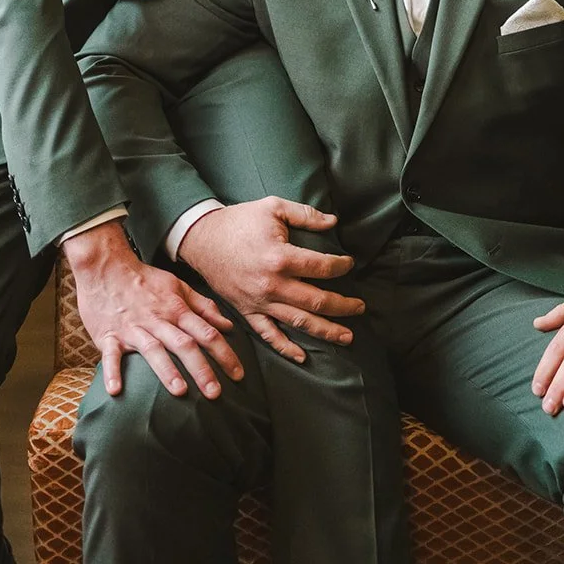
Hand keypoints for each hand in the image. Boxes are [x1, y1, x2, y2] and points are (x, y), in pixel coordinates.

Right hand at [62, 220, 241, 398]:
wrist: (106, 267)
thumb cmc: (145, 280)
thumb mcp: (178, 286)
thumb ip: (203, 307)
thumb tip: (228, 326)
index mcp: (176, 310)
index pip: (206, 333)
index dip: (224, 353)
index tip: (238, 374)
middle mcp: (158, 320)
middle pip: (184, 344)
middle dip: (201, 369)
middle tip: (215, 394)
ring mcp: (133, 329)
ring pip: (153, 350)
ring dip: (166, 370)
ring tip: (179, 391)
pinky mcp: (108, 335)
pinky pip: (110, 355)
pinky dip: (112, 372)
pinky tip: (116, 390)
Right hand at [180, 197, 364, 362]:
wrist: (202, 239)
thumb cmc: (240, 220)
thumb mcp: (273, 207)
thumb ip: (305, 214)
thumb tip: (334, 221)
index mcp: (280, 257)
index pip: (321, 268)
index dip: (341, 267)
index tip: (349, 264)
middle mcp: (272, 285)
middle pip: (316, 302)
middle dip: (343, 306)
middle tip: (361, 307)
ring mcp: (259, 302)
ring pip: (298, 323)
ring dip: (326, 331)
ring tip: (347, 336)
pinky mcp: (246, 312)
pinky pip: (268, 335)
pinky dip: (285, 348)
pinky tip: (302, 356)